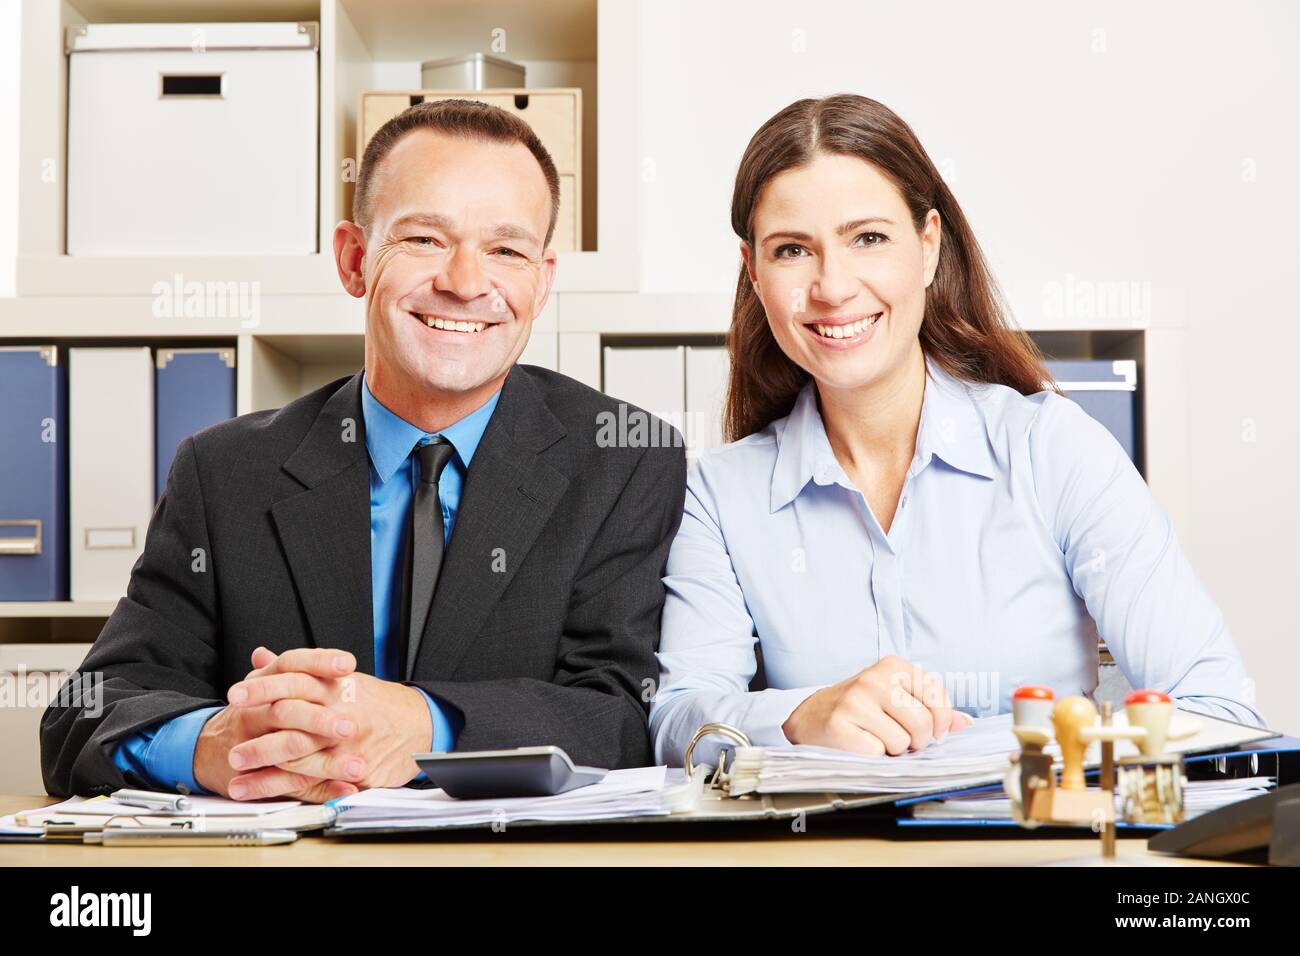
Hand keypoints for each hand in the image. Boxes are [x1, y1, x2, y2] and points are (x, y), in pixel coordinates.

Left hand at [222, 647, 433, 799]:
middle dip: (258, 738)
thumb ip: (297, 670)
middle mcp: (342, 714)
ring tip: (236, 775)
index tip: (236, 694)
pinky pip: (316, 783)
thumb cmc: (376, 703)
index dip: (263, 687)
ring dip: (263, 770)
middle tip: (230, 748)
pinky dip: (285, 788)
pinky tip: (261, 791)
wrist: (419, 724)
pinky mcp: (357, 771)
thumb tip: (262, 657)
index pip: (294, 679)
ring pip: (299, 758)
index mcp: (336, 687)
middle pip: (292, 721)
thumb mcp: (339, 680)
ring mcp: (349, 744)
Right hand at [782, 655, 973, 755]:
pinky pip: (878, 754)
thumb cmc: (860, 707)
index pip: (937, 695)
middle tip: (901, 737)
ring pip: (902, 743)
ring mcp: (855, 702)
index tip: (931, 730)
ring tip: (876, 737)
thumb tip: (965, 723)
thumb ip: (931, 707)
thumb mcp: (895, 696)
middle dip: (917, 740)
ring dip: (893, 749)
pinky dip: (874, 756)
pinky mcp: (840, 726)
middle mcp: (873, 680)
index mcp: (891, 666)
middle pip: (923, 724)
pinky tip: (860, 743)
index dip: (940, 720)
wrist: (811, 717)